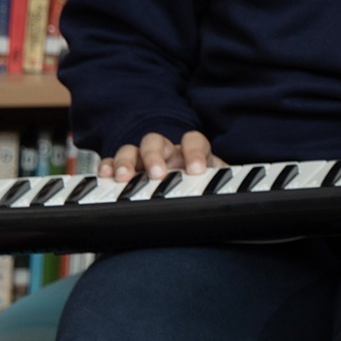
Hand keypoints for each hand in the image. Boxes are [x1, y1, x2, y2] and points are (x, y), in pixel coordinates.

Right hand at [106, 131, 223, 181]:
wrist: (183, 187)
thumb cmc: (198, 183)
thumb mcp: (212, 183)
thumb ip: (220, 185)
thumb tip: (235, 199)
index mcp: (190, 151)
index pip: (194, 141)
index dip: (195, 153)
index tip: (197, 170)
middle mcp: (165, 151)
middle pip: (155, 141)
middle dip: (154, 156)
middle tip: (157, 174)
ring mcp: (142, 159)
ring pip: (130, 150)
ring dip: (126, 162)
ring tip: (123, 177)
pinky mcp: (124, 170)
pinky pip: (110, 162)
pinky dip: (107, 167)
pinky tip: (105, 176)